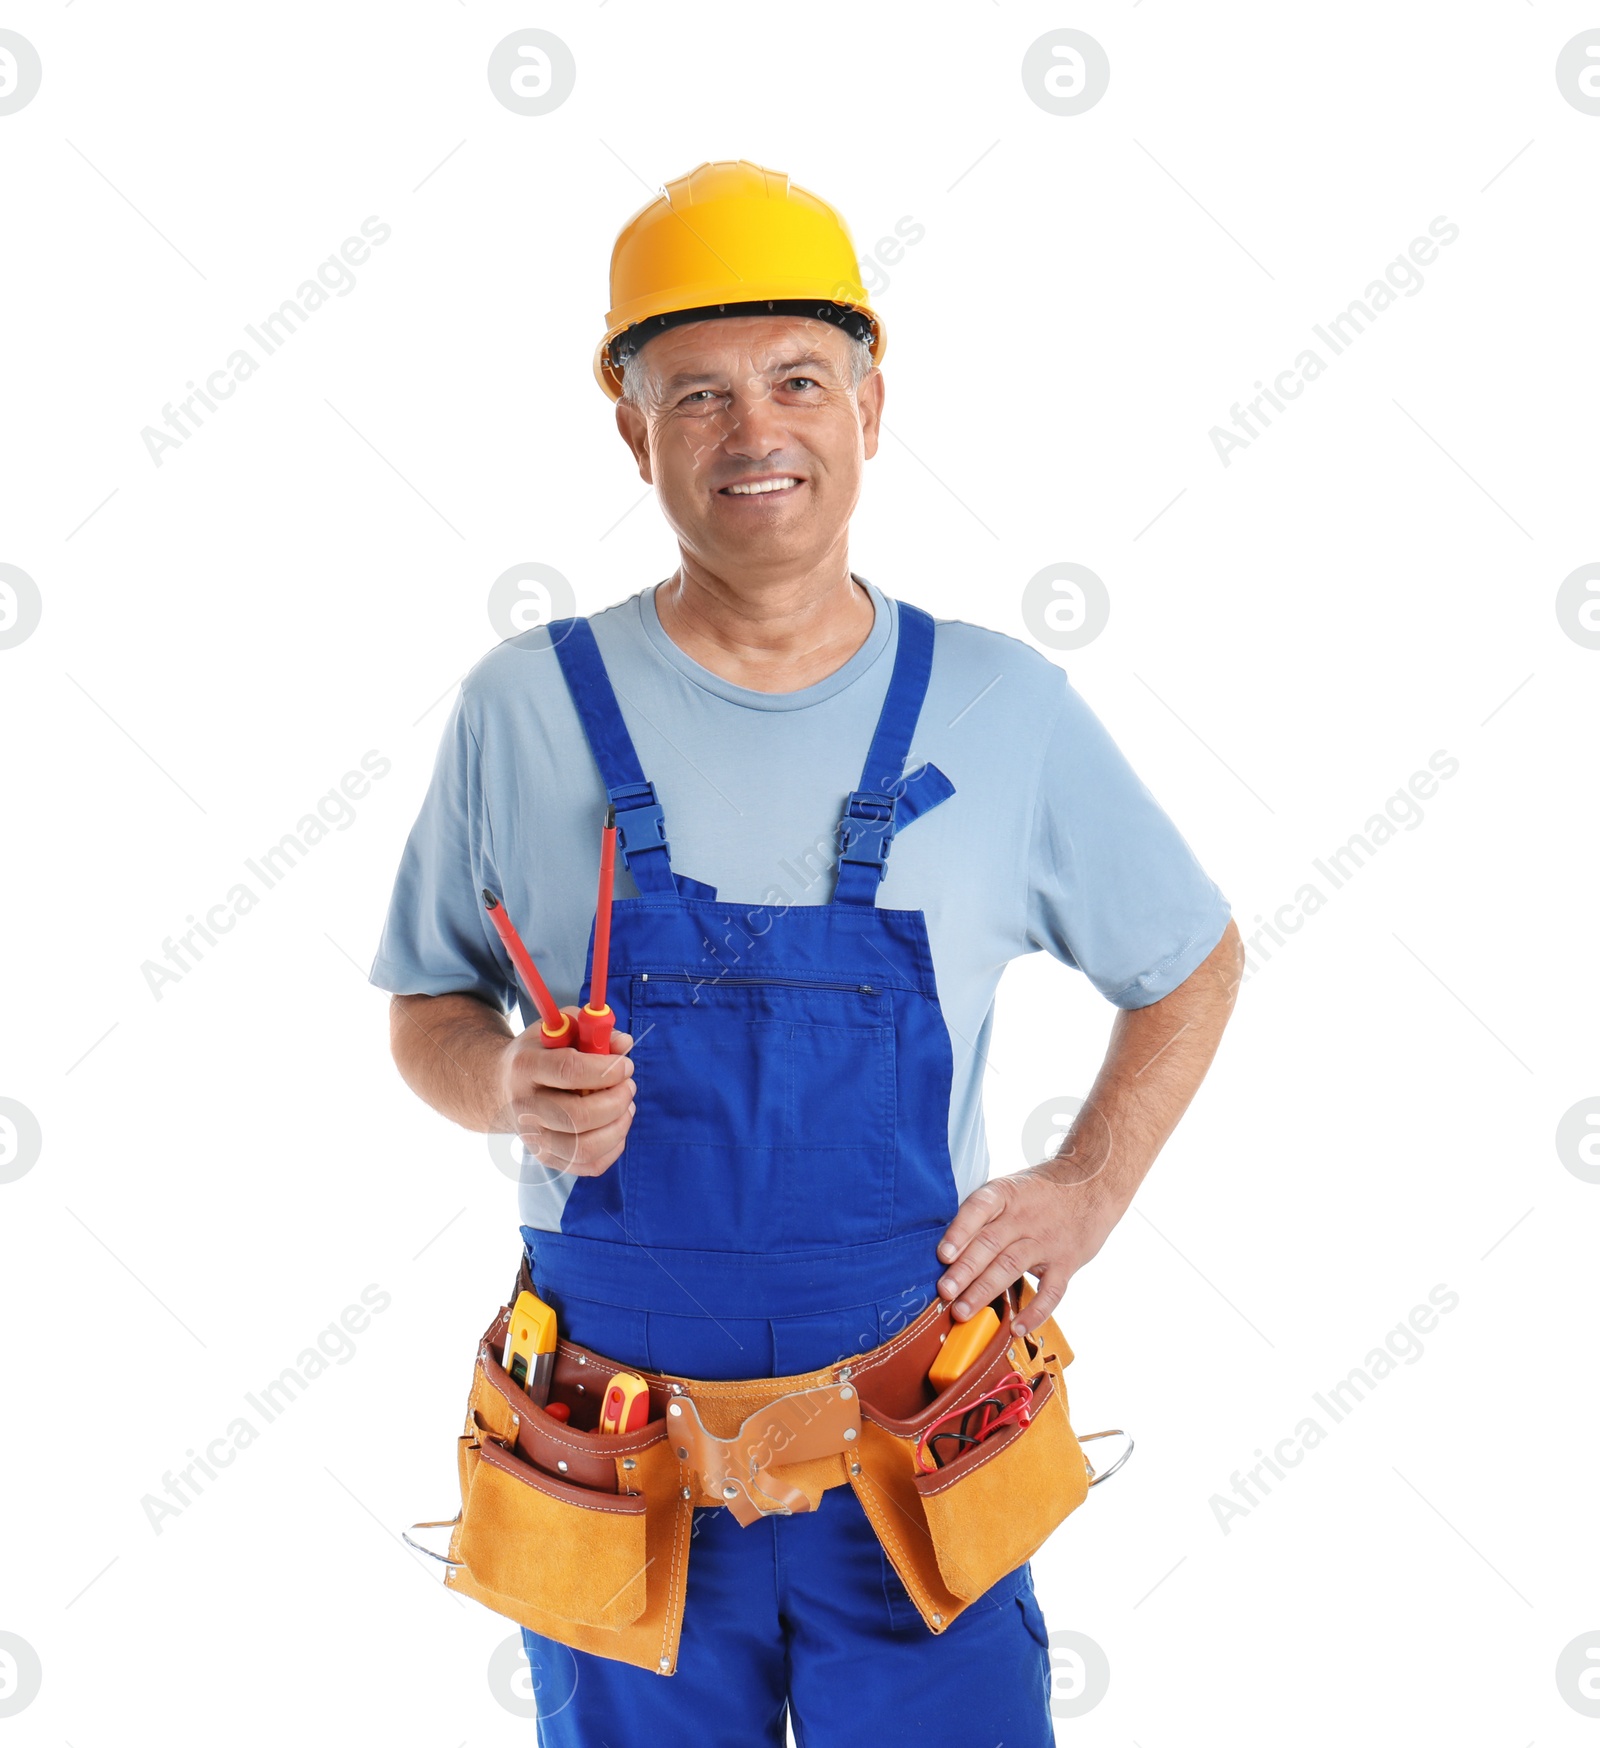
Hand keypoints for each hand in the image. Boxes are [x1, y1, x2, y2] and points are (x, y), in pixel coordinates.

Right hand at [499, 1006, 635, 1176]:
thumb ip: (592, 1029)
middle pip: (577, 1117)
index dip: (606, 1070)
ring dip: (618, 1126)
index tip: (626, 1065)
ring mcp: (533, 1138)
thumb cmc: (541, 1053)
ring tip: (626, 1105)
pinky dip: (613, 1147)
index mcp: (526, 1067)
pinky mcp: (546, 1158)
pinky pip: (589, 1165)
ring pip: (584, 1147)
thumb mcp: (560, 1030)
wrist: (502, 1086)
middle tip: (629, 1086)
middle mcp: (525, 1107)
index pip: (569, 1072)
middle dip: (616, 1101)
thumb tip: (624, 1044)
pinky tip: (616, 1125)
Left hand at [935, 1169, 1109, 1338]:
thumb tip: (947, 1248)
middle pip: (990, 1243)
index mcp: (1006, 1193)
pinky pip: (1051, 1291)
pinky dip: (1034, 1312)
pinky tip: (1016, 1328)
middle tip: (944, 1293)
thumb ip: (984, 1214)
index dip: (959, 1231)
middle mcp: (1024, 1216)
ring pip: (1011, 1266)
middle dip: (964, 1271)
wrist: (1093, 1184)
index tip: (943, 1254)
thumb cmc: (1041, 1191)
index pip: (979, 1208)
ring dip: (984, 1291)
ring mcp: (1046, 1240)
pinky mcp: (1066, 1262)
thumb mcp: (1012, 1188)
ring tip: (963, 1311)